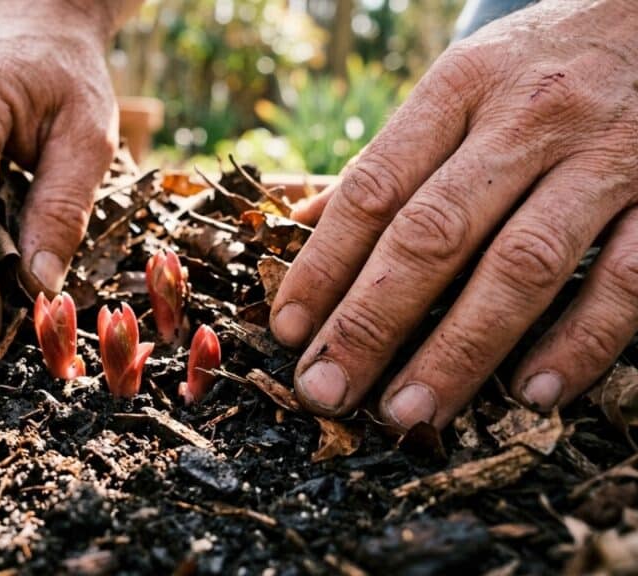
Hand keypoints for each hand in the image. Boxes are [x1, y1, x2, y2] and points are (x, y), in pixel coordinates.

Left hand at [270, 0, 637, 429]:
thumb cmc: (538, 66)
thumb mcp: (458, 87)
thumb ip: (390, 159)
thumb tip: (298, 227)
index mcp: (460, 89)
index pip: (375, 188)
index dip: (324, 264)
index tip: (288, 329)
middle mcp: (527, 119)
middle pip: (434, 234)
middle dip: (372, 322)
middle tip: (327, 388)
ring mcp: (604, 157)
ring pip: (522, 265)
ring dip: (461, 350)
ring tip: (409, 414)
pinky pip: (626, 279)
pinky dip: (580, 341)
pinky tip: (532, 393)